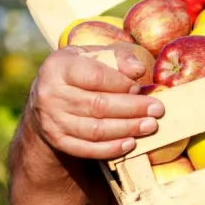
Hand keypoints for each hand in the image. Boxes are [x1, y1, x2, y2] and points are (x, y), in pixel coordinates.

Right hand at [28, 45, 163, 159]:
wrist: (47, 97)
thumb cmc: (79, 71)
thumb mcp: (94, 55)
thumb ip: (118, 57)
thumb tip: (138, 69)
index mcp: (58, 68)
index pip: (94, 77)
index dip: (120, 83)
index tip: (138, 86)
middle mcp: (50, 95)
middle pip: (98, 105)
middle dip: (132, 109)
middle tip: (157, 110)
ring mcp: (51, 120)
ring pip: (94, 129)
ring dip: (127, 129)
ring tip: (150, 126)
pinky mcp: (57, 140)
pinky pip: (86, 149)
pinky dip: (110, 148)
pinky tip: (131, 143)